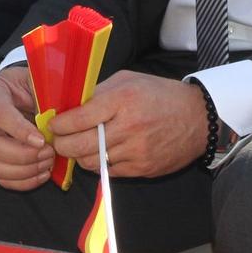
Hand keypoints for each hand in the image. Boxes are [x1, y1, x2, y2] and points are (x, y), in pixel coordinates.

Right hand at [0, 65, 53, 190]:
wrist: (20, 92)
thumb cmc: (29, 85)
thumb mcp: (37, 79)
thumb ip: (46, 92)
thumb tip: (59, 114)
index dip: (19, 130)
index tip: (41, 140)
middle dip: (22, 154)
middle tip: (48, 152)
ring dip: (24, 170)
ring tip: (47, 162)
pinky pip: (0, 177)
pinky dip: (23, 181)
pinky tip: (42, 173)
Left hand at [48, 71, 210, 179]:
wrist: (198, 119)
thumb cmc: (160, 94)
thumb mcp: (128, 80)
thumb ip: (99, 92)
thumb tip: (71, 106)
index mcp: (122, 100)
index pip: (79, 118)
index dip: (60, 124)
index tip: (53, 124)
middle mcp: (127, 128)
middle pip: (79, 146)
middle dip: (61, 145)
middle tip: (57, 140)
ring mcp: (135, 152)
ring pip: (91, 162)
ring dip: (78, 157)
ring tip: (76, 147)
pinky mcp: (142, 169)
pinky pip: (109, 172)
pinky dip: (98, 164)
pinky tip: (98, 154)